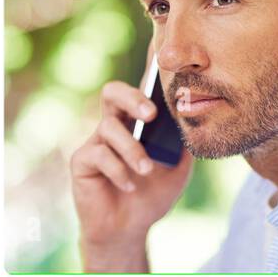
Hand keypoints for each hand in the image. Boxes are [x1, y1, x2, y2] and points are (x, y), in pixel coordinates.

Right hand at [70, 73, 191, 264]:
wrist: (129, 229)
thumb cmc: (152, 195)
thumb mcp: (178, 170)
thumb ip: (184, 145)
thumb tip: (195, 119)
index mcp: (136, 124)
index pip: (139, 92)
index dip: (145, 69)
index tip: (157, 47)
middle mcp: (114, 126)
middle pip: (113, 93)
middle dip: (132, 98)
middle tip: (151, 114)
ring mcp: (96, 142)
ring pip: (109, 128)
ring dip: (132, 149)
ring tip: (146, 169)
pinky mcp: (82, 161)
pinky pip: (98, 155)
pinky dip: (119, 171)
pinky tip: (130, 186)